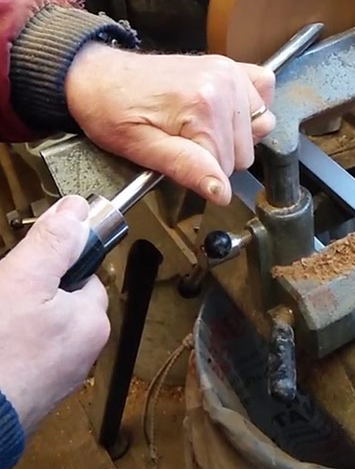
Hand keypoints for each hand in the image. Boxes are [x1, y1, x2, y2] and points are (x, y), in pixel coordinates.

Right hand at [0, 196, 109, 432]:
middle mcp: (84, 353)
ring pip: (40, 330)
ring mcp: (56, 379)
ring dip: (17, 319)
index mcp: (92, 323)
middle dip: (32, 293)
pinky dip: (11, 347)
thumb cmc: (0, 350)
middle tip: (3, 298)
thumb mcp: (25, 280)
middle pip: (59, 303)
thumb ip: (54, 243)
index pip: (83, 276)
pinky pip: (25, 357)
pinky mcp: (31, 398)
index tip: (25, 269)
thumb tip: (79, 208)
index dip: (54, 265)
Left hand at [65, 46, 275, 205]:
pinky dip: (250, 106)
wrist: (98, 75)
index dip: (200, 174)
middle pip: (244, 152)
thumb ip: (185, 168)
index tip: (176, 162)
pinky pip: (264, 88)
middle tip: (183, 143)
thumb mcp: (139, 148)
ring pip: (259, 128)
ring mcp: (229, 72)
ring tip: (198, 128)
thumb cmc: (110, 109)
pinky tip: (225, 113)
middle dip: (215, 157)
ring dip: (233, 135)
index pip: (225, 167)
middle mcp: (224, 85)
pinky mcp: (230, 66)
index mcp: (202, 106)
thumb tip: (220, 190)